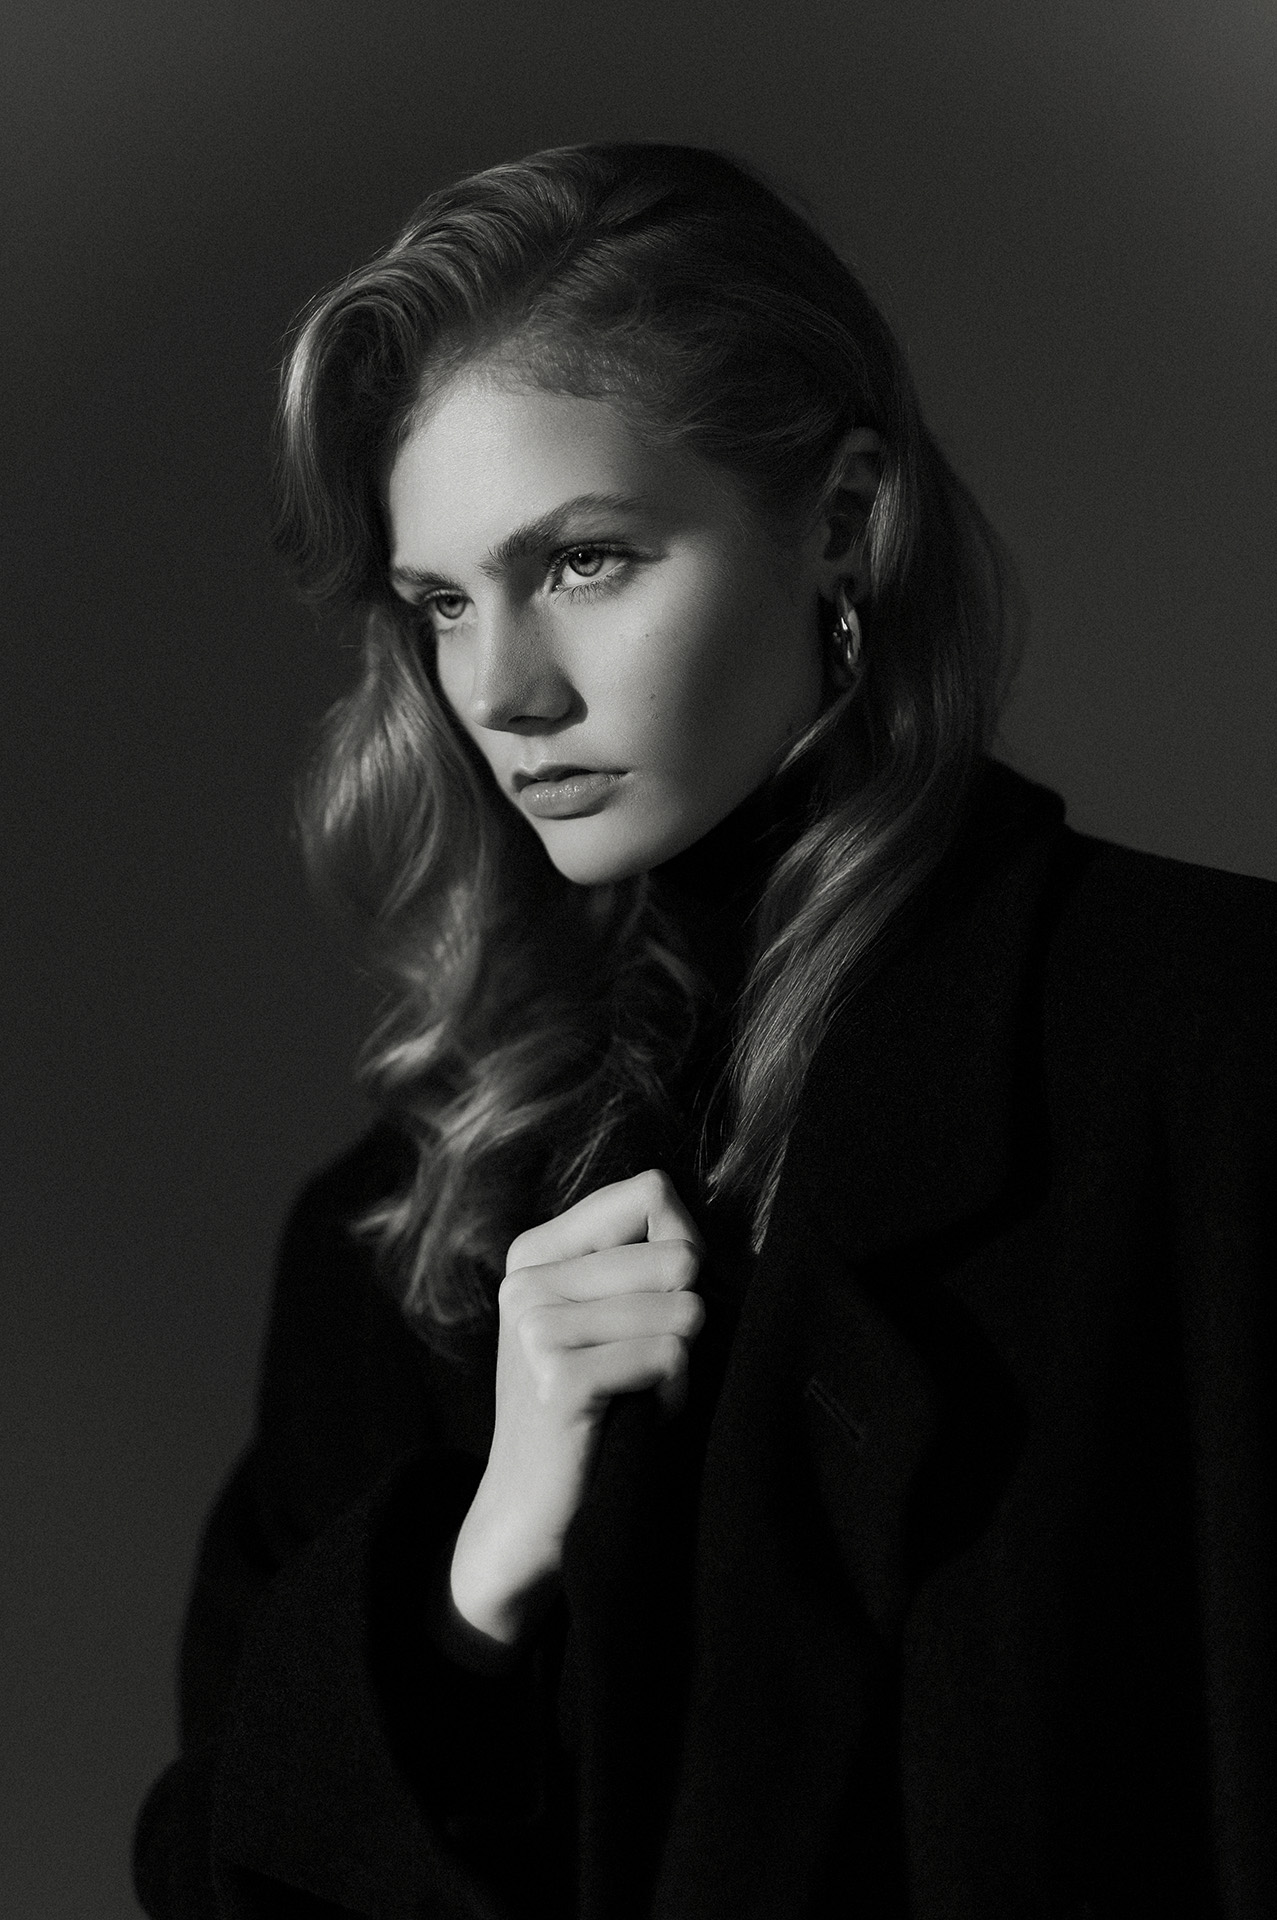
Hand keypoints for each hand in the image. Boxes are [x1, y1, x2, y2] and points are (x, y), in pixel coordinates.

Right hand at [448, 1168, 704, 1647]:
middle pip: (677, 1253)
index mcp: (536, 1251)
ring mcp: (535, 1327)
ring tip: (640, 1394)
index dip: (684, 1246)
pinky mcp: (558, 1377)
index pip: (652, 1192)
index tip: (659, 1303)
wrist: (537, 1510)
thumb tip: (698, 1236)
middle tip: (645, 1367)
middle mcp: (527, 1280)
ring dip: (683, 1363)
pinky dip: (674, 1394)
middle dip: (687, 1317)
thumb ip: (652, 1254)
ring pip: (682, 1308)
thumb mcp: (615, 1315)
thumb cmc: (601, 1405)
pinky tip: (637, 1417)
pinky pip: (670, 1356)